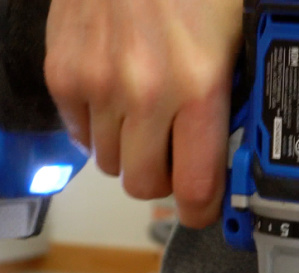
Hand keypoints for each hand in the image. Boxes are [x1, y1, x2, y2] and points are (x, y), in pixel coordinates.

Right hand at [45, 0, 241, 224]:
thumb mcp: (235, 37)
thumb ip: (232, 96)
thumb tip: (235, 148)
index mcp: (198, 86)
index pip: (195, 187)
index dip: (201, 210)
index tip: (203, 210)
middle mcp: (145, 92)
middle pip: (144, 184)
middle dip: (161, 180)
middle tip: (174, 160)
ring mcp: (97, 83)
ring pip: (109, 163)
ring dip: (128, 151)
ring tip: (145, 119)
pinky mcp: (63, 71)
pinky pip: (79, 133)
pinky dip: (96, 126)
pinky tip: (115, 97)